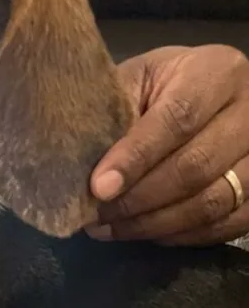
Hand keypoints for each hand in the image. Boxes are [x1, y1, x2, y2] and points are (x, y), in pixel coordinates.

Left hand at [86, 45, 248, 245]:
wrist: (207, 91)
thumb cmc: (163, 84)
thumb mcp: (139, 79)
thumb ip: (117, 112)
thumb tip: (79, 163)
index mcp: (216, 72)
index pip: (176, 119)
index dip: (135, 157)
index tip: (98, 188)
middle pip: (196, 166)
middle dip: (139, 198)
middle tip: (97, 215)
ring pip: (213, 201)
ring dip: (155, 223)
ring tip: (111, 228)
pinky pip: (228, 223)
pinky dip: (183, 235)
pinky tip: (146, 233)